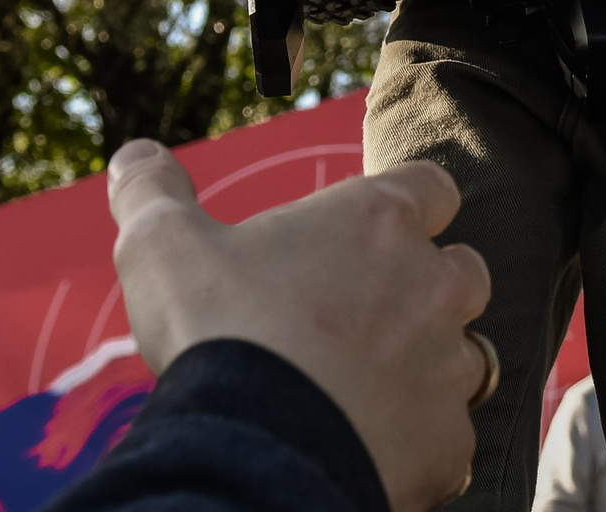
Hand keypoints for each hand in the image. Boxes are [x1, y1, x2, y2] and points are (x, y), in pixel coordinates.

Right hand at [106, 141, 492, 511]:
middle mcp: (433, 283)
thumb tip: (135, 155)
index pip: (433, 187)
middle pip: (463, 272)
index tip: (373, 233)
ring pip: (470, 356)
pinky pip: (452, 438)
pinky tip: (372, 448)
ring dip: (432, 366)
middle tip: (365, 319)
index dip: (408, 207)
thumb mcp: (163, 247)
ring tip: (370, 388)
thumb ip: (155, 193)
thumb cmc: (216, 332)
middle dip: (428, 290)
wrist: (251, 450)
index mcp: (381, 220)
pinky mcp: (448, 442)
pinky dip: (421, 442)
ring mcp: (449, 366)